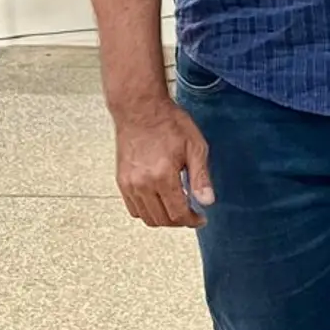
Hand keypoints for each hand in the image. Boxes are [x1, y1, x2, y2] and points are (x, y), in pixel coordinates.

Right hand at [113, 100, 214, 228]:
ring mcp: (129, 184)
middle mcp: (142, 184)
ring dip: (163, 218)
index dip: (192, 220)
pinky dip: (148, 211)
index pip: (178, 214)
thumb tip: (207, 202)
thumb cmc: (169, 123)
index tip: (201, 218)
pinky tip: (160, 201)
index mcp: (162, 177)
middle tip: (191, 213)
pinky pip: (134, 208)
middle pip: (162, 220)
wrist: (140, 109)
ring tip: (177, 207)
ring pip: (146, 217)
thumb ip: (201, 177)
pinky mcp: (121, 180)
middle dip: (179, 221)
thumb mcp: (195, 146)